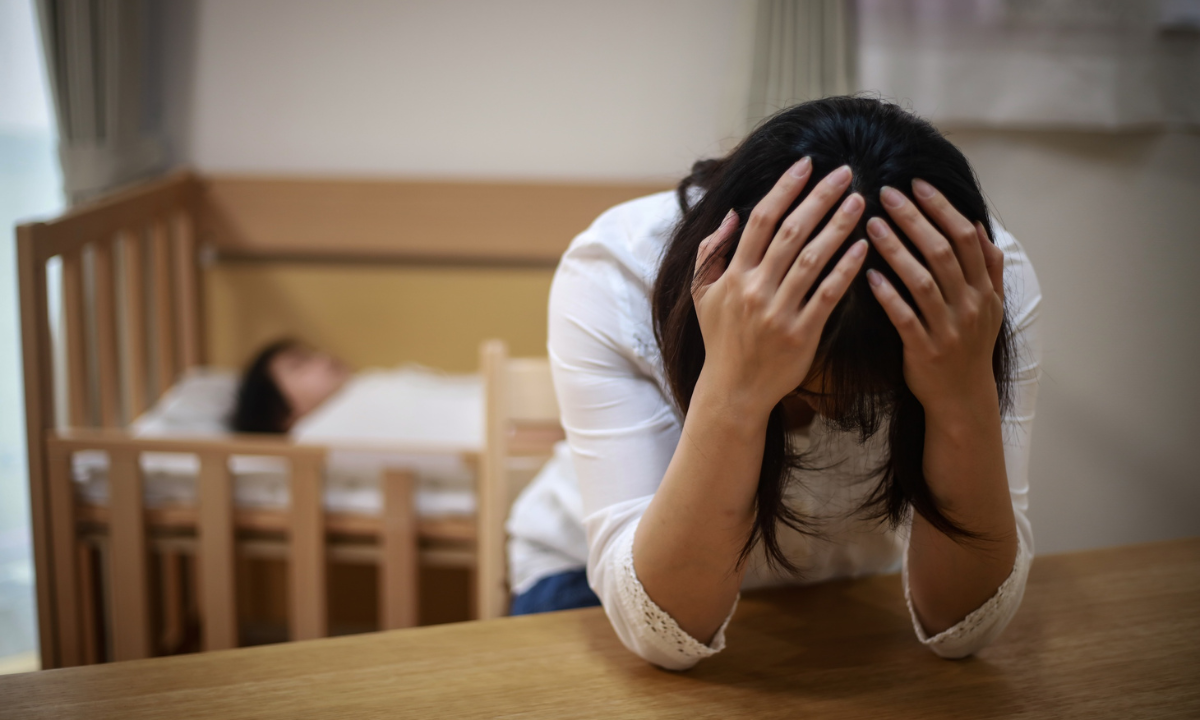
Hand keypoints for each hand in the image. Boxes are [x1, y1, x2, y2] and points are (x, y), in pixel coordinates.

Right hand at [691, 159, 867, 413]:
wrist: (734, 391)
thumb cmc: (721, 340)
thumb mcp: (703, 294)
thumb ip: (711, 252)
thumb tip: (732, 214)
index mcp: (733, 275)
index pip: (761, 221)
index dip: (784, 189)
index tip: (806, 165)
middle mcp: (756, 289)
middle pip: (791, 232)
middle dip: (820, 198)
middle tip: (845, 173)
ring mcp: (780, 312)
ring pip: (813, 259)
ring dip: (838, 226)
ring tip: (860, 201)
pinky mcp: (802, 333)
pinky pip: (829, 295)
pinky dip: (846, 269)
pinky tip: (864, 247)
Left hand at [865, 180, 1006, 413]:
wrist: (962, 398)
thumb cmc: (969, 345)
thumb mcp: (991, 306)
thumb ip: (988, 267)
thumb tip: (977, 226)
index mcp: (984, 289)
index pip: (964, 237)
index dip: (941, 208)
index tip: (916, 184)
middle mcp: (970, 304)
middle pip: (942, 252)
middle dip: (914, 219)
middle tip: (886, 194)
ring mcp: (948, 328)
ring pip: (922, 280)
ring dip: (896, 249)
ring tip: (870, 225)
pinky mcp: (925, 349)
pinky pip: (904, 317)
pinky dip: (888, 294)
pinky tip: (868, 274)